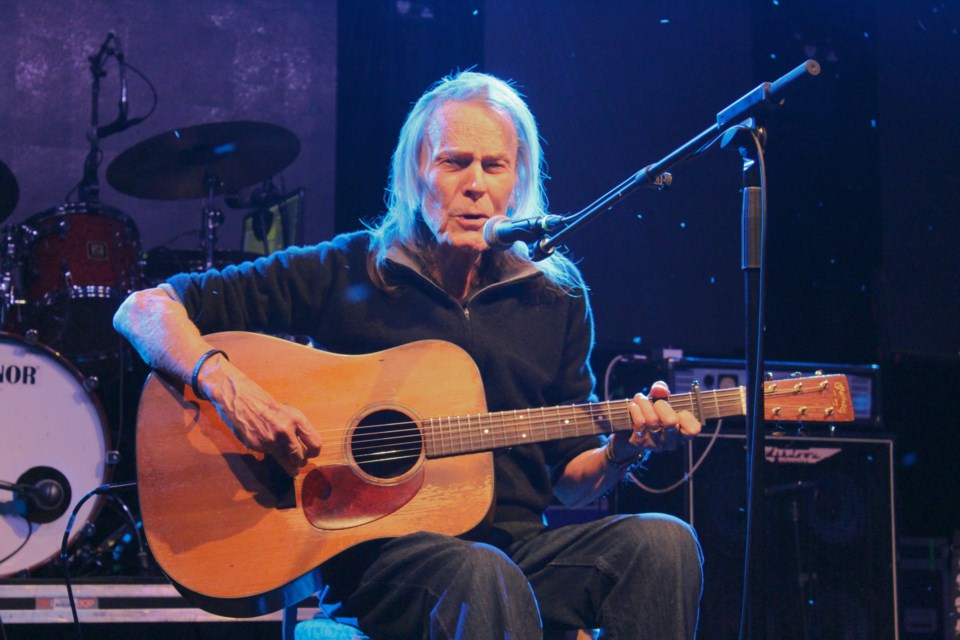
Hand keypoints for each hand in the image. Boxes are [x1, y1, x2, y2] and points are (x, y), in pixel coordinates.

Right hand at [200, 355, 321, 475]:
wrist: (240, 399)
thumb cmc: (266, 405)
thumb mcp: (287, 412)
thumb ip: (297, 428)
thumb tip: (306, 447)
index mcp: (297, 419)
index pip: (315, 443)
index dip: (314, 452)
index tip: (311, 454)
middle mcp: (286, 430)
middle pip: (301, 457)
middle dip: (301, 462)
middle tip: (300, 463)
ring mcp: (270, 440)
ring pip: (287, 461)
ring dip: (290, 467)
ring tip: (293, 470)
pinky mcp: (257, 446)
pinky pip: (270, 456)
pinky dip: (271, 454)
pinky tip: (267, 446)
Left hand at [610, 381, 701, 459]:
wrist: (631, 429)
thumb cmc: (652, 412)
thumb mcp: (659, 400)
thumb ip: (661, 390)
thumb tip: (661, 389)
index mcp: (682, 433)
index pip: (693, 429)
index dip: (686, 416)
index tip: (679, 410)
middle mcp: (671, 441)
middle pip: (670, 421)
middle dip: (661, 405)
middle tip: (656, 403)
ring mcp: (656, 443)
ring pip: (652, 420)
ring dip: (644, 404)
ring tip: (640, 399)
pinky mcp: (641, 442)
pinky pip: (639, 422)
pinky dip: (635, 409)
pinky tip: (633, 406)